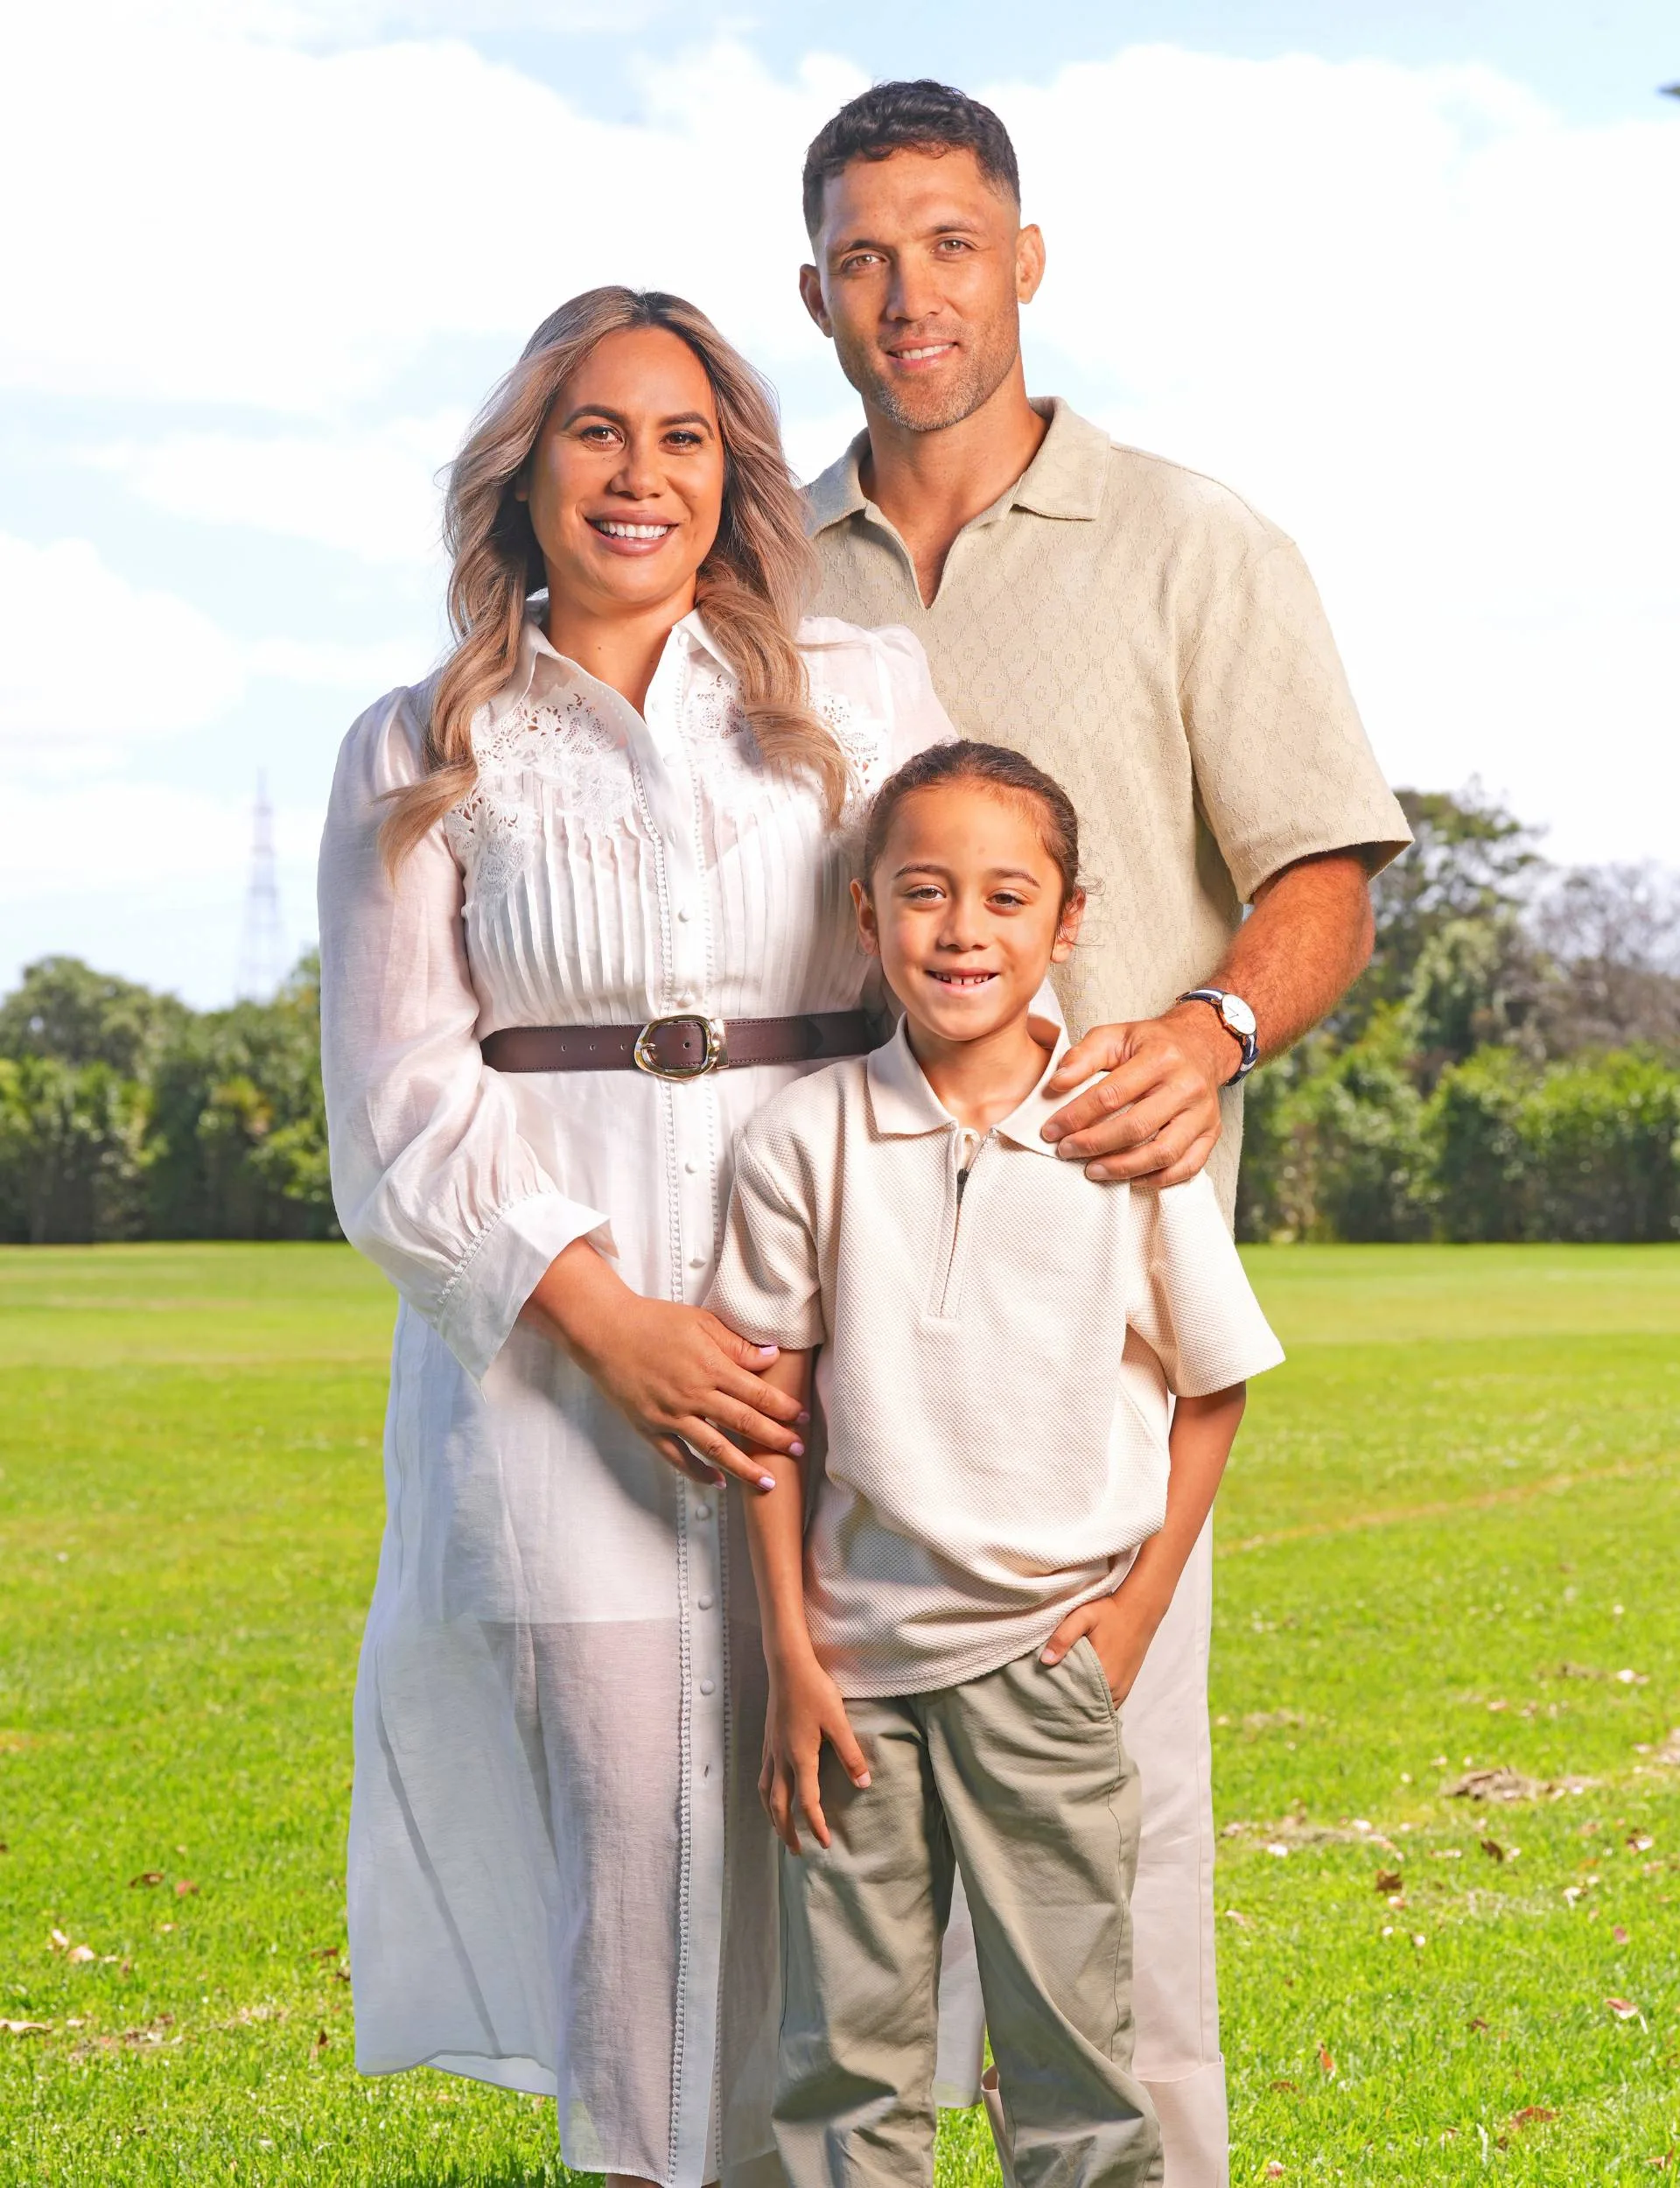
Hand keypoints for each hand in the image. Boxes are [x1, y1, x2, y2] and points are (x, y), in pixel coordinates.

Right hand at [525, 1242, 804, 1489]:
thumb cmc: (653, 1321)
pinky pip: (678, 1458)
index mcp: (709, 1366)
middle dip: (775, 1439)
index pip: (757, 1393)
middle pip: (743, 1423)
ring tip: (768, 1482)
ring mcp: (670, 1415)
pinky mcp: (650, 1428)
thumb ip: (737, 1344)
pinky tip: (718, 1482)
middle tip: (799, 1451)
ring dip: (744, 1468)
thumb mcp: (701, 1322)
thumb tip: (771, 1357)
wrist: (604, 1331)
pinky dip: (699, 1473)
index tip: (803, 1418)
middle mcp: (693, 1395)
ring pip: (715, 1448)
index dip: (784, 1408)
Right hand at [760, 1651, 870, 1854]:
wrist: (787, 1666)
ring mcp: (771, 1750)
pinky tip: (771, 1795)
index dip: (816, 1825)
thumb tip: (863, 1784)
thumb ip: (850, 1754)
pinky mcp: (768, 1741)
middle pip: (779, 1806)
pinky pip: (762, 1778)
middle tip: (797, 1851)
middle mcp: (781, 1758)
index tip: (825, 1843)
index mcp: (800, 1757)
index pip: (806, 1802)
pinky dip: (765, 1796)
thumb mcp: (838, 1721)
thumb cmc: (815, 1691)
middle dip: (787, 1831)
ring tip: (780, 1831)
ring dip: (772, 1817)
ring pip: (765, 1793)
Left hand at [1039, 1580, 1168, 1706]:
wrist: (1140, 1609)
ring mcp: (1123, 1690)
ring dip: (1082, 1706)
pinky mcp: (1126, 1687)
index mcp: (1103, 1675)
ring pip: (1098, 1708)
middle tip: (1048, 1702)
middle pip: (1086, 1708)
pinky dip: (1095, 1703)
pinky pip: (1108, 1704)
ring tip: (1063, 1699)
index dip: (1059, 1702)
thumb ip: (1063, 1637)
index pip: (1075, 1702)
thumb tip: (1045, 1661)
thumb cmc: (1110, 1612)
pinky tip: (1081, 1695)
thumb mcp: (1083, 1617)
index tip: (1044, 1699)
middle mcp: (1115, 1688)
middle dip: (1068, 1707)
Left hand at [1040, 1005, 1237, 1183]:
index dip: (1076, 1116)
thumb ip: (1083, 1056)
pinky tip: (1131, 1178)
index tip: (1051, 1130)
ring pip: (1163, 1153)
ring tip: (1093, 1171)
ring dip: (1123, 1168)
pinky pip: (1187, 1166)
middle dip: (1094, 1145)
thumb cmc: (1152, 1043)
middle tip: (1066, 1151)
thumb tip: (1057, 1083)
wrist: (1201, 1044)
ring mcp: (1203, 1113)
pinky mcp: (1212, 1132)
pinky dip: (1158, 1179)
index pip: (1111, 1095)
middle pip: (1136, 1127)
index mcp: (1160, 1058)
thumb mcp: (1116, 1035)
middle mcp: (1186, 1086)